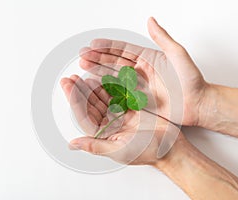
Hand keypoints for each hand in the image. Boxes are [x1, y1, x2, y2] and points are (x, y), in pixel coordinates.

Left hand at [60, 75, 183, 164]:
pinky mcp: (130, 108)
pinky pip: (117, 95)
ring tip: (83, 75)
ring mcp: (119, 116)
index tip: (67, 85)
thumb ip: (95, 146)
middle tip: (70, 78)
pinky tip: (102, 78)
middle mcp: (109, 125)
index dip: (74, 100)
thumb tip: (72, 144)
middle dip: (79, 91)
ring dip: (92, 87)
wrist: (170, 146)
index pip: (84, 115)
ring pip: (102, 99)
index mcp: (103, 135)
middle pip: (90, 105)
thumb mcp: (119, 150)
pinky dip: (110, 86)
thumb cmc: (146, 151)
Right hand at [79, 17, 208, 125]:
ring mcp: (138, 85)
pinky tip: (96, 86)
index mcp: (148, 58)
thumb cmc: (191, 80)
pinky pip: (119, 93)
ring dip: (98, 72)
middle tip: (82, 56)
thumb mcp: (178, 55)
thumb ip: (163, 38)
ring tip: (84, 68)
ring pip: (114, 76)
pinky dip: (106, 89)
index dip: (107, 47)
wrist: (197, 104)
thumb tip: (151, 20)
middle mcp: (141, 71)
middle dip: (97, 58)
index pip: (123, 50)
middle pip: (114, 62)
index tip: (92, 45)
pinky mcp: (138, 100)